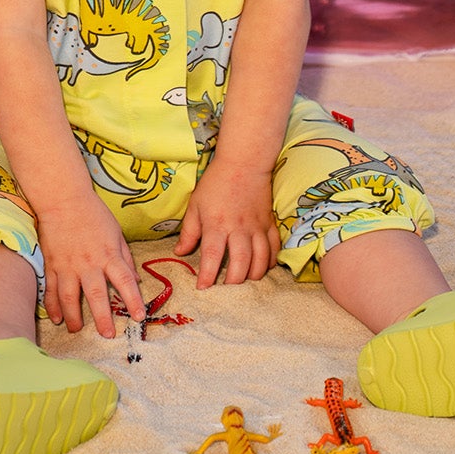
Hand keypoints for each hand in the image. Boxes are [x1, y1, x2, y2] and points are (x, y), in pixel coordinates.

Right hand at [37, 196, 145, 337]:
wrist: (63, 199)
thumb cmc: (93, 213)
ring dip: (73, 316)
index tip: (139, 316)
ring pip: (69, 296)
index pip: (124, 281)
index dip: (133, 300)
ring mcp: (67, 265)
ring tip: (76, 331)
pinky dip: (52, 305)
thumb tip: (135, 280)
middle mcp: (88, 263)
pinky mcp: (51, 264)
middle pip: (96, 295)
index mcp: (108, 255)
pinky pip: (51, 289)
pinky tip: (56, 318)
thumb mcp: (116, 233)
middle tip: (108, 335)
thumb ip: (125, 257)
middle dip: (102, 317)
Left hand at [174, 161, 279, 288]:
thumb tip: (180, 252)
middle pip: (240, 264)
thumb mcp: (196, 205)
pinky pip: (274, 248)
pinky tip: (263, 267)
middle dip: (233, 283)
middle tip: (225, 291)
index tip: (203, 289)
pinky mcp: (270, 224)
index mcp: (217, 225)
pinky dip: (270, 262)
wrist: (244, 162)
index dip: (207, 276)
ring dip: (253, 276)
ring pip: (260, 260)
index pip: (211, 257)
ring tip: (244, 282)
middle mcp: (238, 229)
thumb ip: (189, 231)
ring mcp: (257, 228)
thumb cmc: (215, 183)